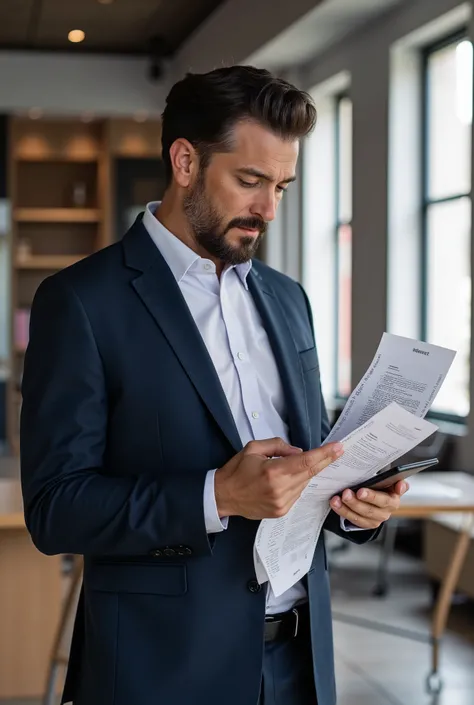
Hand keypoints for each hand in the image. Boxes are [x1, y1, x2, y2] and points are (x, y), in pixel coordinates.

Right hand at [215, 438, 343, 519]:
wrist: (223, 496)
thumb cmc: (236, 470)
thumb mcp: (253, 448)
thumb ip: (278, 446)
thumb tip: (299, 452)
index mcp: (273, 471)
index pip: (306, 461)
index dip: (324, 454)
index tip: (338, 448)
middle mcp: (280, 489)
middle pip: (310, 473)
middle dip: (323, 461)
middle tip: (337, 451)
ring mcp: (281, 503)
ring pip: (304, 483)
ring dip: (305, 473)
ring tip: (290, 467)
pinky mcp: (281, 511)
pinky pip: (297, 494)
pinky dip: (296, 484)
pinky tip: (285, 479)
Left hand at [329, 480, 408, 529]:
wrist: (377, 496)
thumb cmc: (382, 486)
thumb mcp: (390, 481)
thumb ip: (395, 481)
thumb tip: (401, 485)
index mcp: (394, 500)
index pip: (385, 500)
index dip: (373, 496)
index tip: (360, 491)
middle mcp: (386, 512)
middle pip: (370, 509)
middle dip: (356, 501)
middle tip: (346, 493)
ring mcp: (375, 520)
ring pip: (360, 515)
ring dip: (347, 507)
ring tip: (337, 498)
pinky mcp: (366, 524)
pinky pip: (353, 520)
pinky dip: (342, 511)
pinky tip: (335, 503)